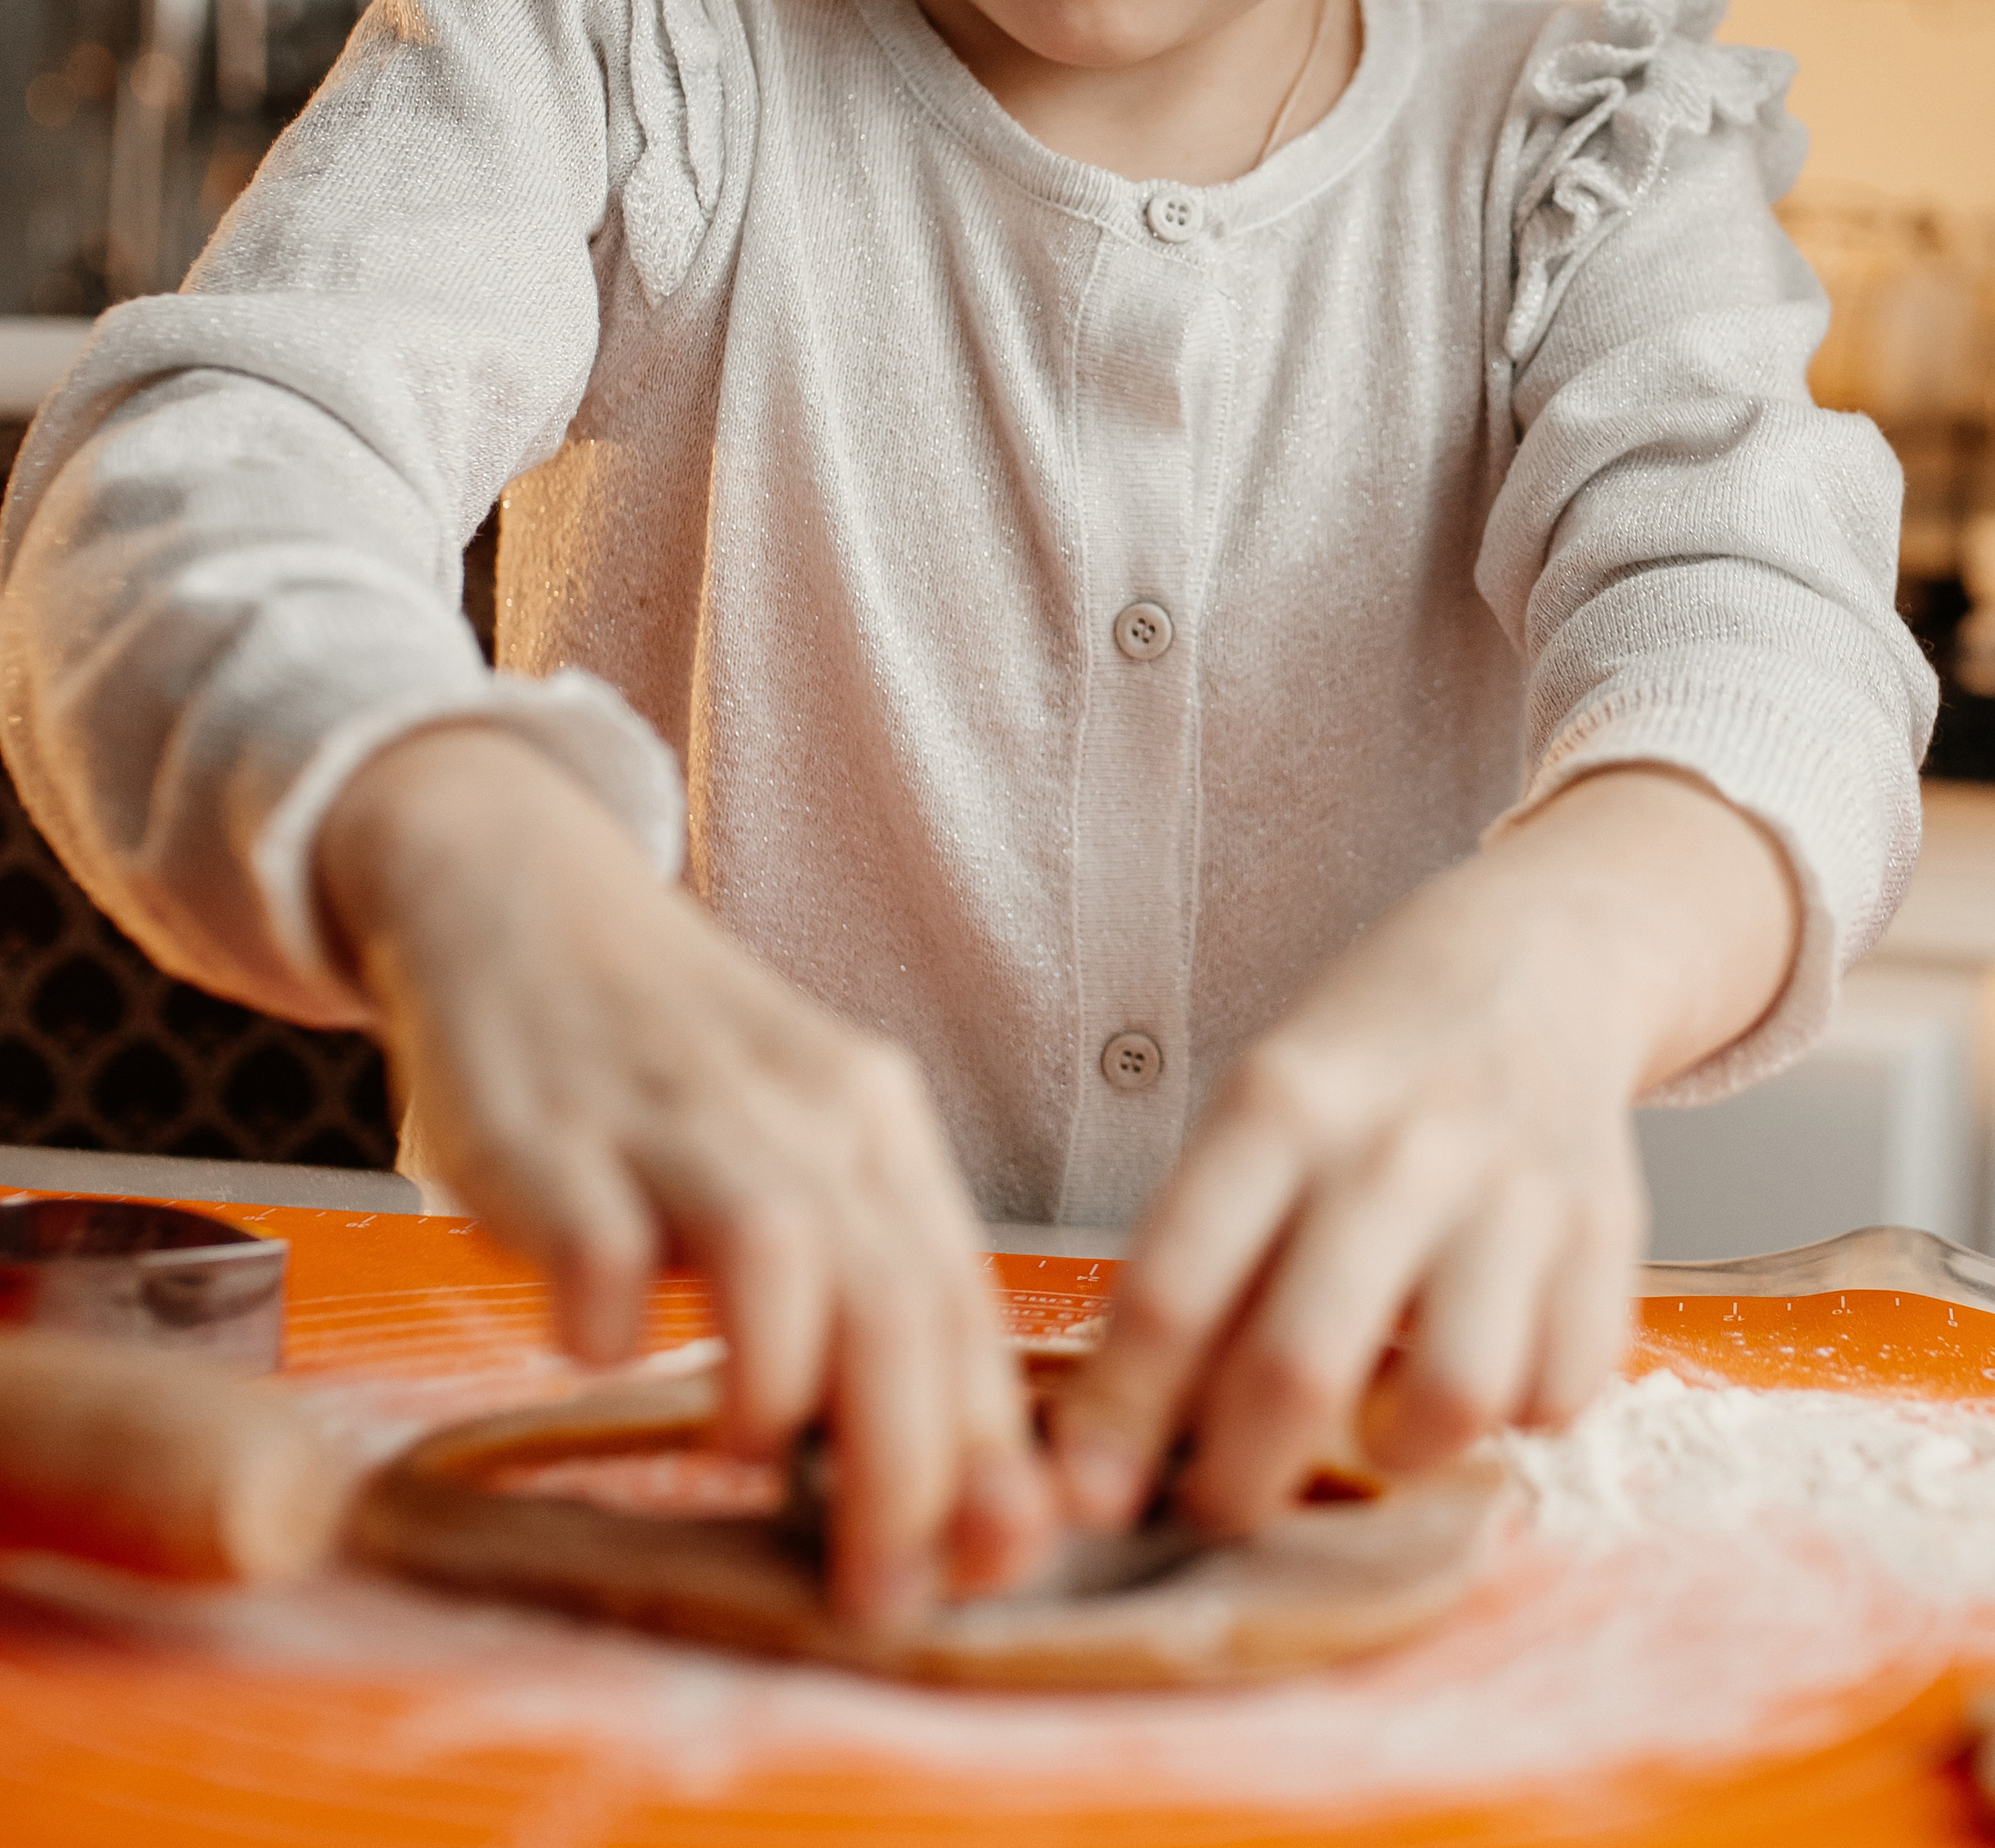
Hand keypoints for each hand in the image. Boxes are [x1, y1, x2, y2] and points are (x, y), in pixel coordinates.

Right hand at [316, 724, 1051, 1624]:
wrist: (517, 891)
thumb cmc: (664, 1056)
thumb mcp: (791, 1140)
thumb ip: (863, 1284)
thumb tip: (954, 1483)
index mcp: (870, 1117)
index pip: (963, 1303)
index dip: (985, 1454)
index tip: (990, 1566)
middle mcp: (793, 1109)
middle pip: (892, 1300)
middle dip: (903, 1473)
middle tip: (875, 1589)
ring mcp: (670, 1116)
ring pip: (779, 1257)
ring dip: (776, 1385)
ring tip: (743, 1448)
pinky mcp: (545, 1132)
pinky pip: (594, 1253)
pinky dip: (599, 1326)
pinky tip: (589, 1340)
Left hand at [1049, 769, 1797, 1536]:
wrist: (1533, 959)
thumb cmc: (1365, 1061)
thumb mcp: (1259, 1111)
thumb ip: (1208, 1250)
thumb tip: (1127, 1432)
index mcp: (1279, 1105)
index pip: (1175, 1286)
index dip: (1121, 1417)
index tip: (1088, 1500)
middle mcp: (1395, 1146)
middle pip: (1297, 1366)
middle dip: (1239, 1482)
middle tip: (1219, 1507)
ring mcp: (1510, 1189)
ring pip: (1449, 1396)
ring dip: (1393, 1454)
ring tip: (1369, 1434)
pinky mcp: (1607, 1231)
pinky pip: (1559, 1389)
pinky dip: (1513, 1414)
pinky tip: (1478, 1369)